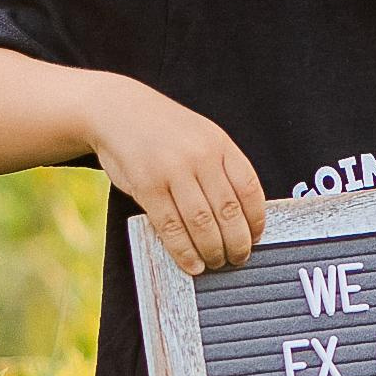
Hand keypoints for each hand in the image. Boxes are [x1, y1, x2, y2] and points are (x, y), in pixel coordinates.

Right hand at [84, 77, 265, 274]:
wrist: (119, 111)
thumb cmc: (165, 131)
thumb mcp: (201, 137)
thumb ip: (221, 168)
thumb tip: (241, 217)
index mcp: (220, 144)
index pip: (249, 189)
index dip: (256, 220)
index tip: (256, 238)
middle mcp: (200, 156)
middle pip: (228, 211)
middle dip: (237, 243)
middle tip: (238, 259)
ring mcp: (173, 170)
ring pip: (202, 223)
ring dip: (212, 251)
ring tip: (216, 262)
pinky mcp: (147, 186)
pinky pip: (171, 227)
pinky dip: (184, 251)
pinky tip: (192, 263)